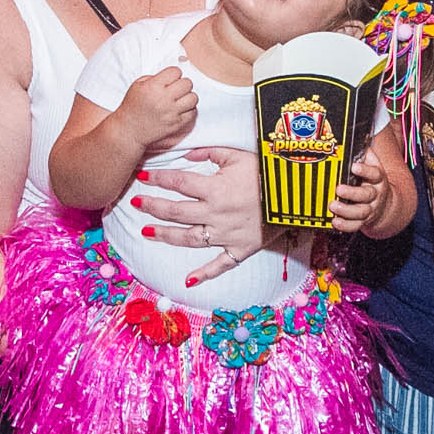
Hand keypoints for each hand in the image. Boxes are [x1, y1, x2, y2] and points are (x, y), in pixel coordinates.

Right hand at [117, 67, 196, 150]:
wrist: (130, 131)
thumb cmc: (133, 107)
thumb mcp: (137, 86)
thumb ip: (155, 77)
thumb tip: (173, 75)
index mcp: (153, 87)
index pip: (175, 72)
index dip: (173, 74)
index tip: (169, 79)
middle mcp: (163, 100)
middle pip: (187, 83)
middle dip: (182, 83)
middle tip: (175, 88)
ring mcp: (172, 113)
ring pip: (193, 98)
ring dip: (187, 96)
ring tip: (179, 99)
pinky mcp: (177, 124)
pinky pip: (193, 112)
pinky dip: (188, 109)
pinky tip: (179, 109)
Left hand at [133, 146, 265, 284]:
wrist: (299, 196)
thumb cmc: (269, 172)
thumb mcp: (239, 155)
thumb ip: (210, 153)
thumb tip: (186, 156)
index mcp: (216, 188)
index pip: (178, 182)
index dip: (158, 179)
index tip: (142, 177)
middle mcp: (216, 213)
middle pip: (176, 211)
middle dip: (153, 206)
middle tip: (135, 203)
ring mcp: (227, 234)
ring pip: (189, 238)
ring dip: (166, 236)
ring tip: (146, 232)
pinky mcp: (240, 249)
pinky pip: (220, 264)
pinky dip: (204, 274)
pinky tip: (188, 280)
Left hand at [330, 153, 389, 235]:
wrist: (385, 204)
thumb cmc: (371, 180)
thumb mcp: (371, 165)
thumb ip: (364, 152)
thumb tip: (356, 134)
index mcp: (377, 179)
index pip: (375, 173)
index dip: (365, 170)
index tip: (354, 166)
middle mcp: (375, 194)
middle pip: (367, 195)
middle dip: (352, 193)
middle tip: (339, 189)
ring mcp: (369, 209)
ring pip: (361, 212)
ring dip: (346, 210)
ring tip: (333, 205)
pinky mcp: (363, 221)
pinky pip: (355, 226)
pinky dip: (345, 226)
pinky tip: (335, 222)